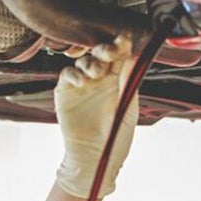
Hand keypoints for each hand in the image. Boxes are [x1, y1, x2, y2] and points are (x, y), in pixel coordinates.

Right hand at [54, 35, 138, 198]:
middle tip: (108, 52)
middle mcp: (100, 81)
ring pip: (84, 61)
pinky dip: (73, 74)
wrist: (95, 160)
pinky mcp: (65, 94)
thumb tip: (135, 55)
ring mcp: (82, 86)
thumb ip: (129, 82)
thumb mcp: (128, 109)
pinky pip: (66, 75)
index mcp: (118, 83)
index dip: (121, 46)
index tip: (125, 40)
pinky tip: (81, 82)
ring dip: (90, 62)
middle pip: (100, 54)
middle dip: (104, 49)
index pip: (119, 57)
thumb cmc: (116, 140)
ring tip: (95, 74)